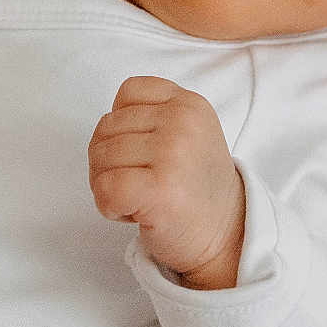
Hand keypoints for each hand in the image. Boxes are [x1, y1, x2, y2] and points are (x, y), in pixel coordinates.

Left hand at [88, 76, 245, 289]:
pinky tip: (132, 212)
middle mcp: (182, 122)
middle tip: (141, 181)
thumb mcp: (188, 132)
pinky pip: (105, 187)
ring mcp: (173, 154)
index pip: (128, 92)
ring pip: (100, 157)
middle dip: (111, 159)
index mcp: (189, 104)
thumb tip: (106, 126)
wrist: (225, 235)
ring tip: (140, 197)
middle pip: (107, 126)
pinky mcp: (160, 190)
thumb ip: (153, 115)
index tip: (145, 152)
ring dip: (109, 184)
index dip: (123, 125)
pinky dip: (108, 206)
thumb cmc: (195, 188)